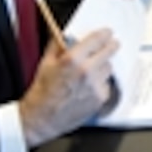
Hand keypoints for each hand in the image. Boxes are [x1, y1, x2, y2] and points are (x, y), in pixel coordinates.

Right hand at [18, 29, 117, 146]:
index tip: (107, 33)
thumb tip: (69, 34)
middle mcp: (86, 71)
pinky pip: (107, 84)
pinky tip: (88, 87)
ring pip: (109, 67)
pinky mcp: (100, 98)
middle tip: (110, 45)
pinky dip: (100, 83)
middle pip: (110, 51)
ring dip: (102, 66)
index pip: (97, 39)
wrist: (41, 118)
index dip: (104, 34)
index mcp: (72, 60)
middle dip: (110, 46)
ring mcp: (95, 85)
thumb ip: (58, 45)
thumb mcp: (46, 63)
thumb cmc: (42, 92)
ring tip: (89, 73)